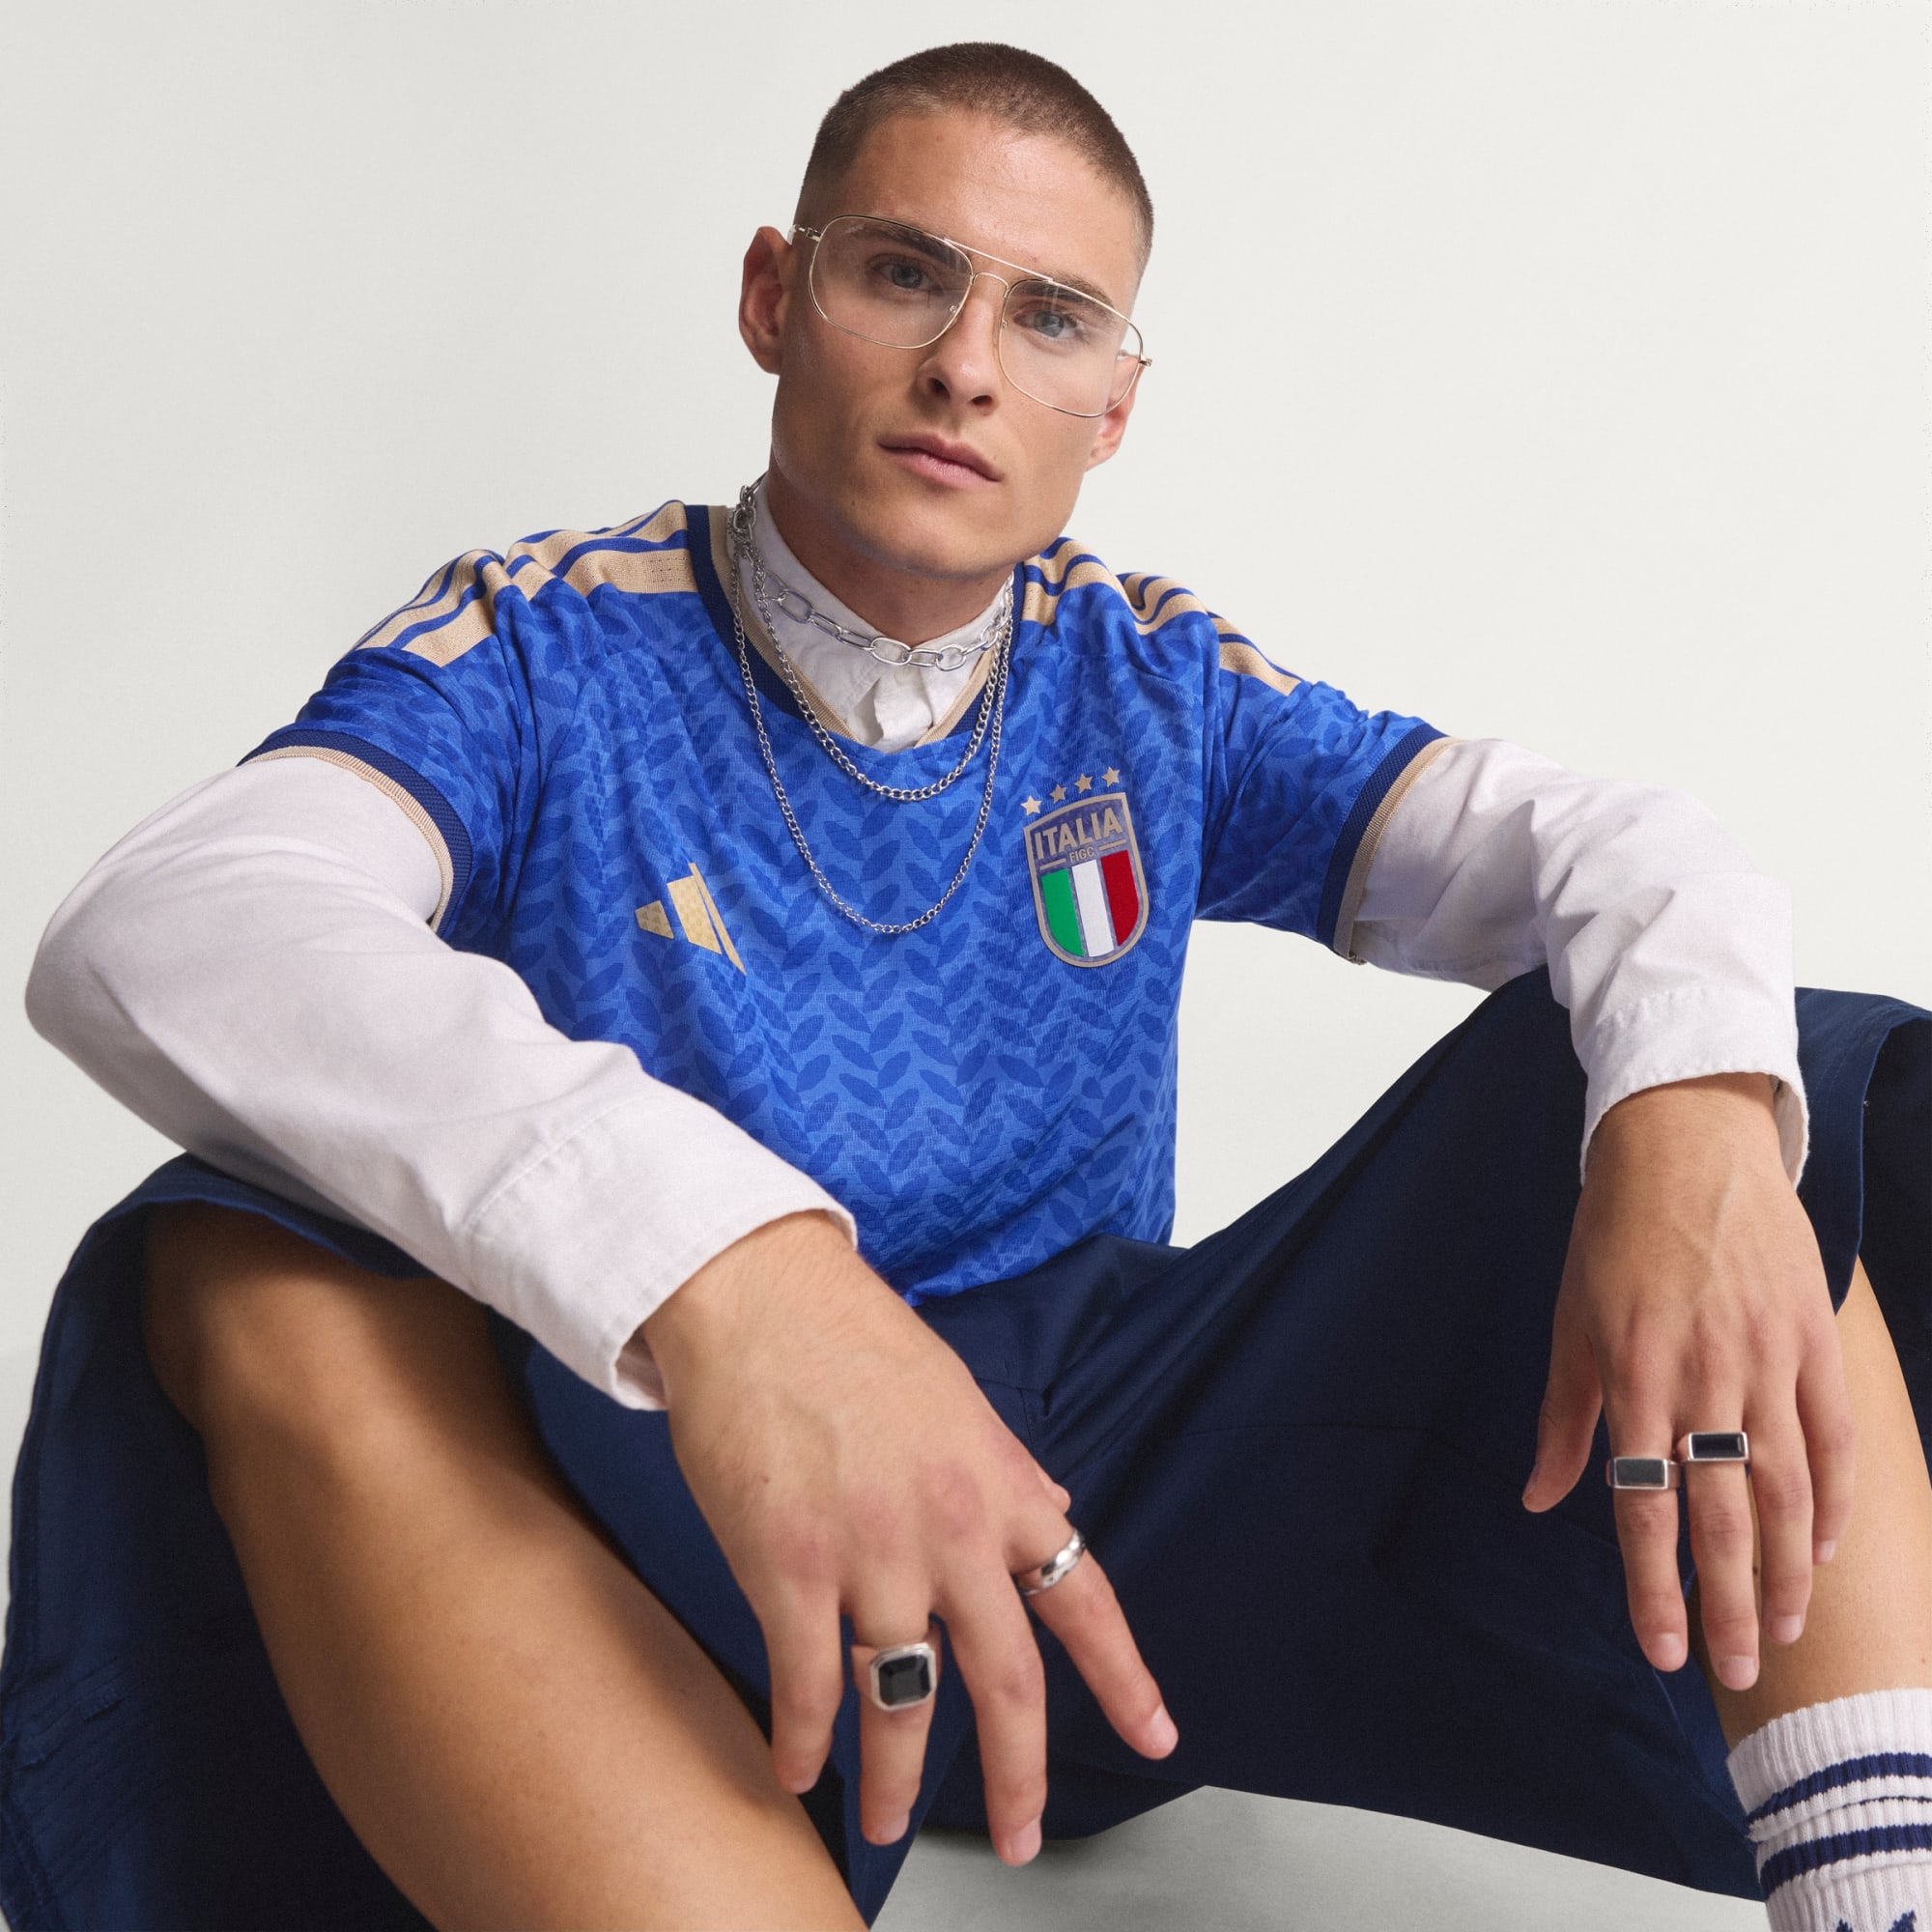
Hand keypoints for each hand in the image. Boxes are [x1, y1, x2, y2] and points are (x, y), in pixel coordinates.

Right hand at [640, 1212, 1176, 1862]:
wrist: (759, 1296)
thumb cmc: (854, 1338)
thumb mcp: (959, 1399)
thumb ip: (1010, 1468)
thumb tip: (1055, 1505)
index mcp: (1002, 1486)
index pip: (1084, 1599)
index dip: (1126, 1677)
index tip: (1158, 1737)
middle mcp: (951, 1530)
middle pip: (1006, 1679)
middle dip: (1019, 1773)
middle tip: (1021, 1836)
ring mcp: (870, 1552)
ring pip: (901, 1700)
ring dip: (895, 1780)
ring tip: (887, 1823)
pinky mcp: (787, 1564)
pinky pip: (807, 1684)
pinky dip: (804, 1742)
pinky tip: (798, 1768)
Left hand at [1521, 1074, 1855, 1690]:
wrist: (1686, 1145)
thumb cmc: (1613, 1234)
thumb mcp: (1570, 1321)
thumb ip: (1564, 1418)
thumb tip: (1541, 1501)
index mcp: (1634, 1374)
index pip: (1644, 1504)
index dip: (1653, 1586)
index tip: (1661, 1650)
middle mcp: (1704, 1376)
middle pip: (1722, 1515)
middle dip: (1727, 1604)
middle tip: (1736, 1671)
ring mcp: (1767, 1358)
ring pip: (1788, 1489)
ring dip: (1787, 1570)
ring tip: (1783, 1627)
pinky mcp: (1813, 1338)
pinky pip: (1834, 1438)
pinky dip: (1834, 1501)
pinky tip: (1821, 1549)